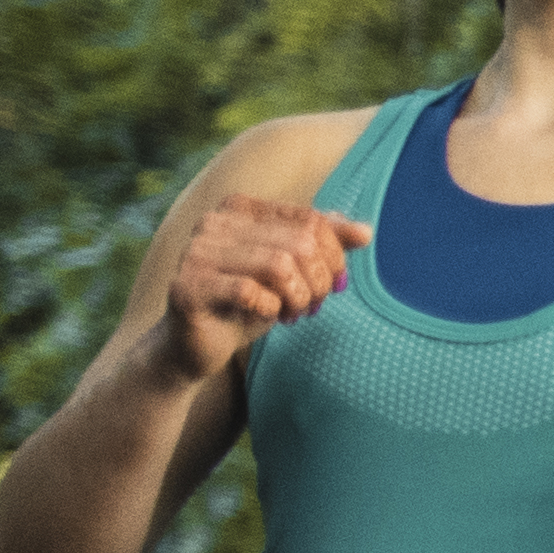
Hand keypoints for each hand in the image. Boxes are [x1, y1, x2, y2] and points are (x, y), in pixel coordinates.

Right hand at [145, 199, 367, 382]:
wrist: (198, 344)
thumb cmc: (249, 302)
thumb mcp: (292, 271)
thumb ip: (323, 245)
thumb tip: (365, 232)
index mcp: (240, 209)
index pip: (310, 220)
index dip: (334, 255)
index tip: (334, 282)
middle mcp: (214, 223)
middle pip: (300, 243)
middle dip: (318, 281)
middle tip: (312, 304)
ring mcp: (196, 253)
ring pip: (279, 265)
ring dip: (298, 296)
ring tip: (292, 312)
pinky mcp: (188, 287)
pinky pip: (251, 292)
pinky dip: (271, 308)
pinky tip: (267, 316)